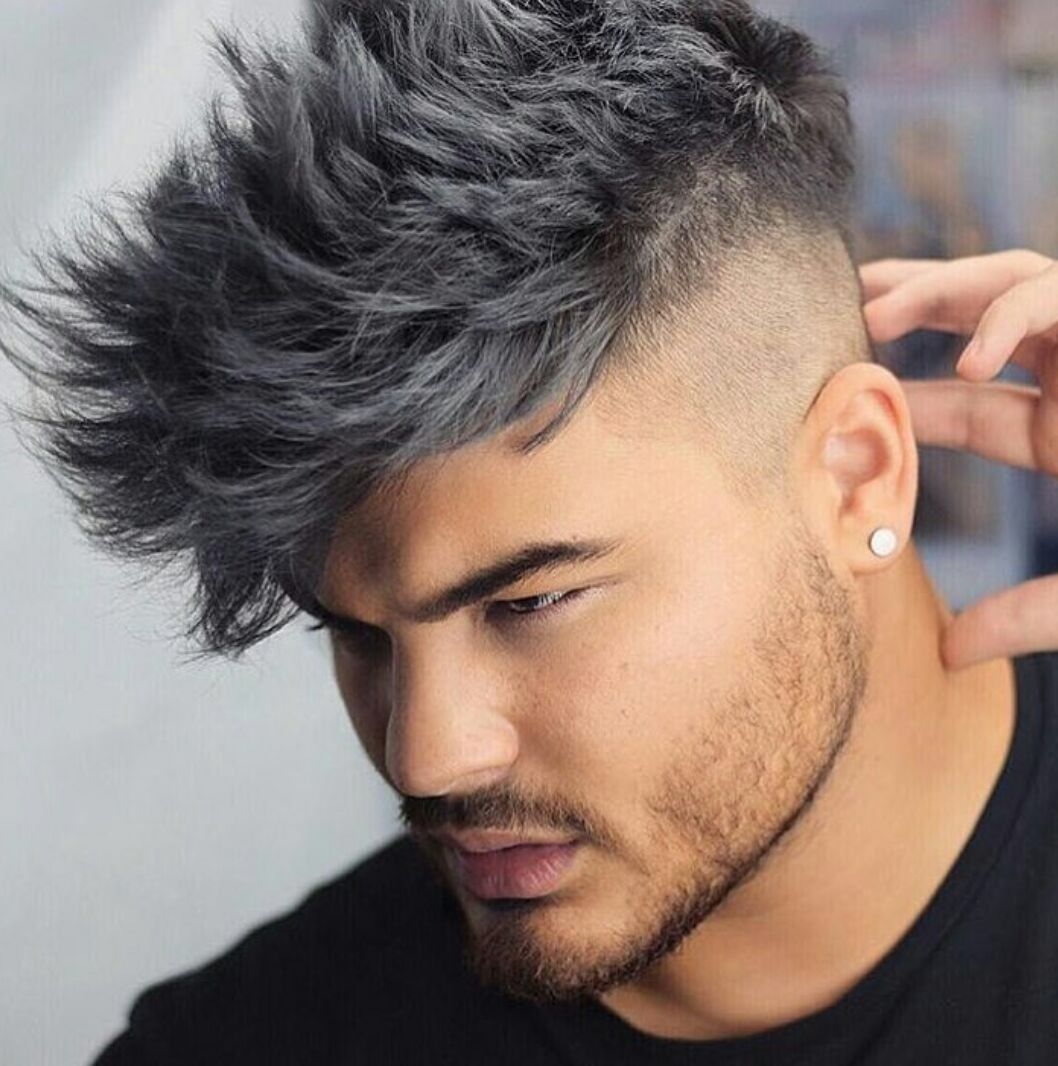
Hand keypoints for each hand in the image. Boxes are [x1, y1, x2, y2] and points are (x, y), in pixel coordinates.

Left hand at [859, 248, 1057, 669]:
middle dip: (914, 304)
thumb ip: (1027, 615)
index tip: (842, 404)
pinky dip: (1010, 317)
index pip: (965, 407)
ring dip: (942, 288)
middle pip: (982, 319)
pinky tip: (967, 363)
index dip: (902, 401)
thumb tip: (947, 653)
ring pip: (1013, 284)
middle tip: (842, 309)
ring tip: (874, 311)